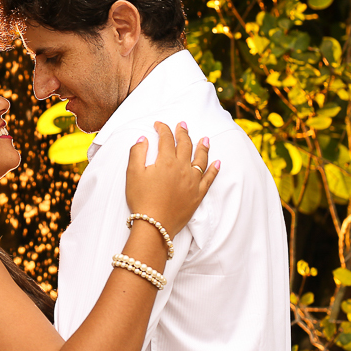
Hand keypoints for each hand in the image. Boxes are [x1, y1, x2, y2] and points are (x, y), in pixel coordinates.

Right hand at [125, 121, 218, 237]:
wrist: (154, 225)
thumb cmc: (141, 199)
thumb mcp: (132, 173)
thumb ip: (137, 153)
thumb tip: (143, 139)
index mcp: (166, 161)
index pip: (166, 139)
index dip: (163, 129)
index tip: (159, 125)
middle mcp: (182, 168)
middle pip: (185, 145)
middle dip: (183, 133)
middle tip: (182, 125)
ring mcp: (192, 181)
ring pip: (200, 159)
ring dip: (203, 147)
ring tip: (205, 139)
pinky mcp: (198, 194)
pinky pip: (209, 179)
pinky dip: (214, 169)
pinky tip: (217, 163)